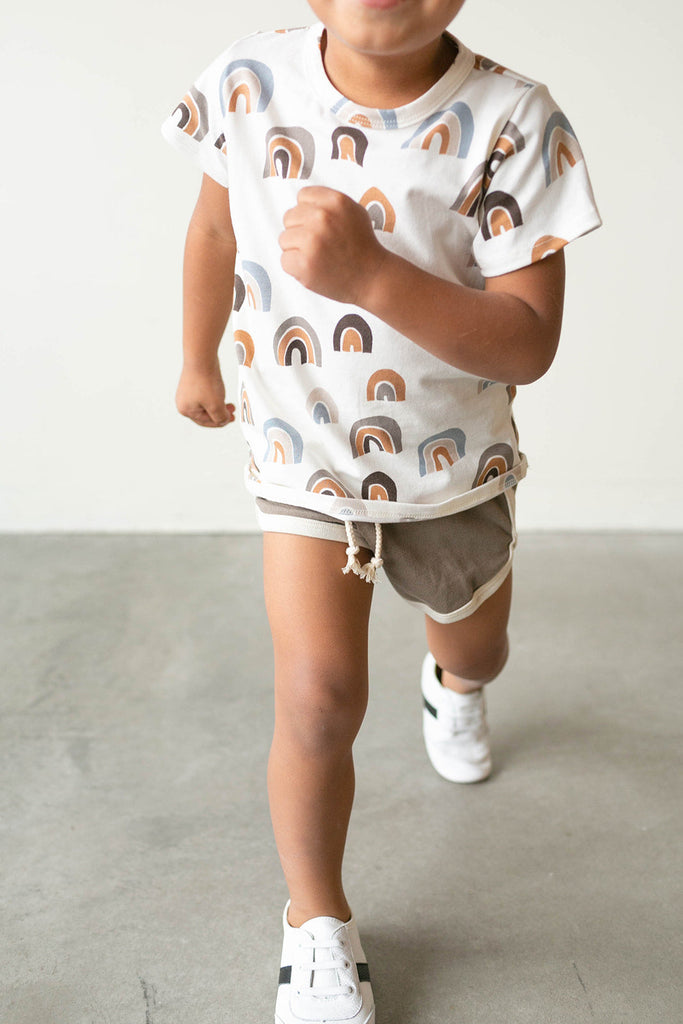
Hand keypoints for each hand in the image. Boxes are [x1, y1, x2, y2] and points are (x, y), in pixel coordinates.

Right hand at [176, 361, 234, 427]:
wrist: (202, 357)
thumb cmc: (206, 381)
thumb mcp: (216, 405)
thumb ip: (220, 417)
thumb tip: (222, 421)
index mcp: (185, 410)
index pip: (205, 422)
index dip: (220, 422)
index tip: (231, 418)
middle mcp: (183, 402)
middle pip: (205, 414)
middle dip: (219, 413)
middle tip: (231, 411)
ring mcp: (186, 392)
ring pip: (206, 404)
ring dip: (218, 404)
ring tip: (228, 403)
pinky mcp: (192, 382)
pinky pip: (204, 394)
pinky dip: (214, 396)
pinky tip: (220, 393)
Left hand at [279, 186, 387, 304]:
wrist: (372, 277)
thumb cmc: (362, 246)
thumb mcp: (353, 211)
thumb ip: (328, 203)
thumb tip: (302, 203)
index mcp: (335, 201)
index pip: (302, 196)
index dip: (308, 212)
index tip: (319, 225)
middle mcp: (322, 217)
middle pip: (289, 217)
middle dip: (301, 231)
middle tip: (320, 245)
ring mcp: (311, 240)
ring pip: (284, 239)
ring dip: (297, 250)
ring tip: (317, 257)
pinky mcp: (304, 263)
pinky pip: (284, 260)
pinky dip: (296, 268)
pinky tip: (314, 269)